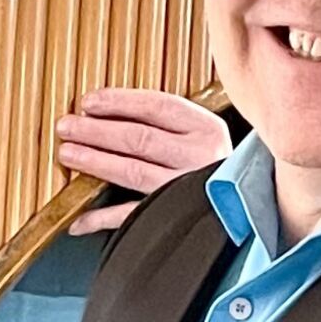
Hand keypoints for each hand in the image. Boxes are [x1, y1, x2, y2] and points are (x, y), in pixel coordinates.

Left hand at [56, 87, 232, 234]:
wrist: (253, 209)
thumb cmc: (216, 164)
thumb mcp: (203, 134)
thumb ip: (168, 123)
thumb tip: (108, 110)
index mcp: (206, 129)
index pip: (156, 107)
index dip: (118, 102)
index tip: (88, 102)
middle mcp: (199, 157)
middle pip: (138, 138)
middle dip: (96, 131)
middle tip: (66, 126)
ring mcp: (188, 189)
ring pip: (133, 171)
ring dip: (95, 162)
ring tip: (68, 153)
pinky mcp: (177, 219)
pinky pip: (133, 216)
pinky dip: (101, 218)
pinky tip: (78, 218)